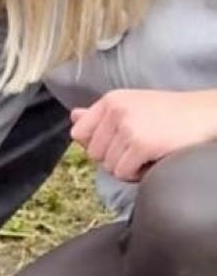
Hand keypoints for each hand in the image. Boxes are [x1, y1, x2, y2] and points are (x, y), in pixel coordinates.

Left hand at [70, 89, 216, 182]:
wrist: (207, 115)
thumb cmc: (172, 114)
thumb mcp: (132, 106)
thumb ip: (100, 114)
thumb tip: (73, 117)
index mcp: (110, 100)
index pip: (79, 133)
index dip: (96, 145)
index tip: (117, 144)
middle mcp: (115, 110)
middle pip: (93, 153)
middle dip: (113, 158)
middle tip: (137, 150)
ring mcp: (127, 127)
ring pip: (107, 166)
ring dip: (127, 167)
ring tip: (147, 154)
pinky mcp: (140, 144)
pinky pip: (123, 173)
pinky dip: (137, 174)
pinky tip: (152, 161)